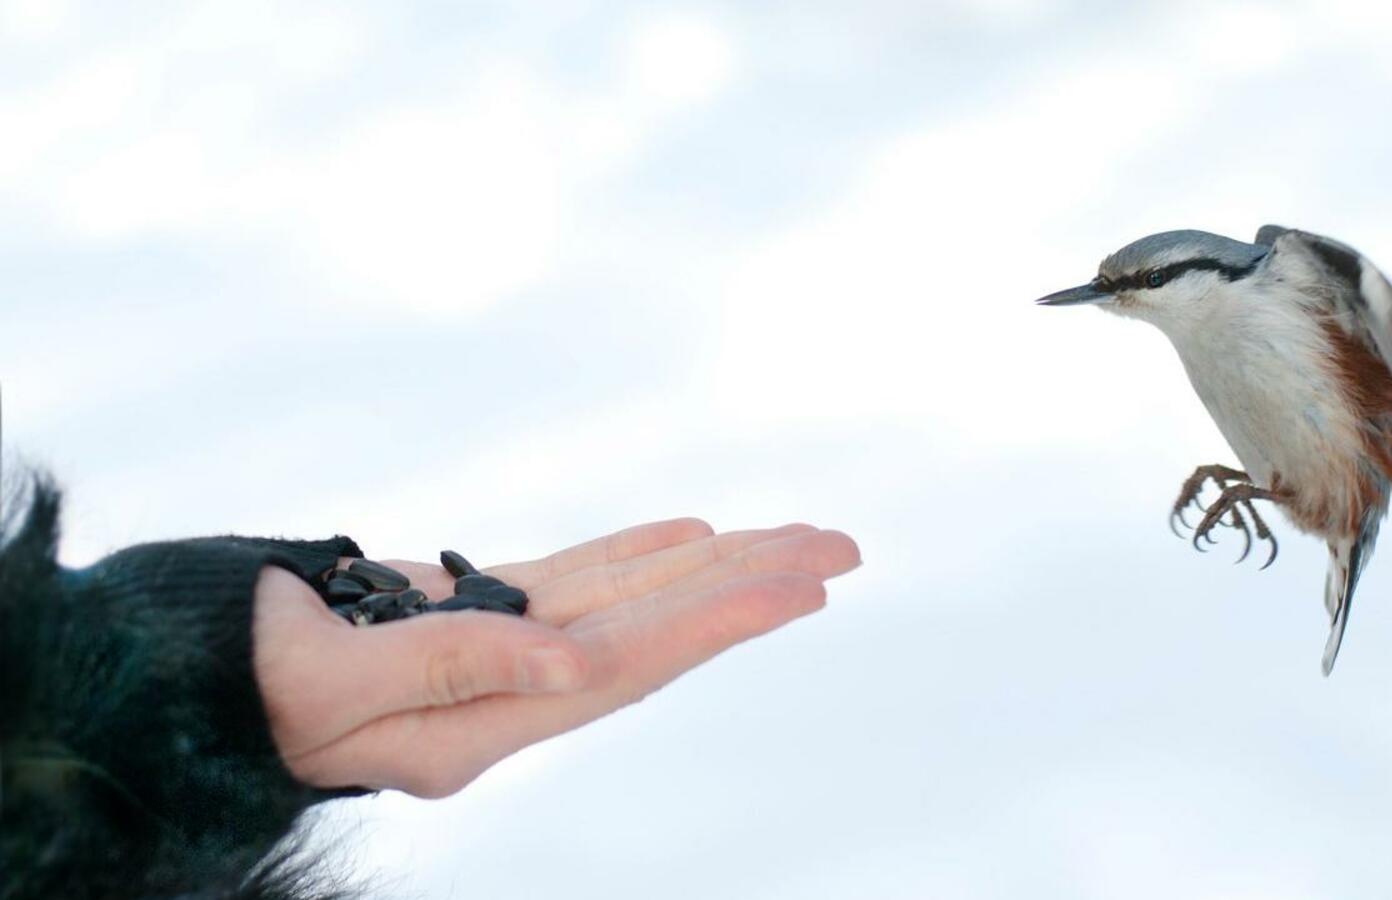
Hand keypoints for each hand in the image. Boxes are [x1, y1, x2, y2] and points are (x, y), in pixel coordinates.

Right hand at [252, 520, 858, 796]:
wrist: (181, 684)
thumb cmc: (233, 693)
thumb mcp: (327, 689)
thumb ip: (450, 669)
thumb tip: (574, 660)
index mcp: (483, 726)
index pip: (626, 670)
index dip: (713, 623)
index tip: (797, 586)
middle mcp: (510, 693)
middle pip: (651, 635)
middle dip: (746, 588)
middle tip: (841, 549)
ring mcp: (495, 651)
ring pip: (624, 600)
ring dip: (711, 567)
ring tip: (796, 538)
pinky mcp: (467, 611)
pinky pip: (569, 580)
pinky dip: (632, 556)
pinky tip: (693, 536)